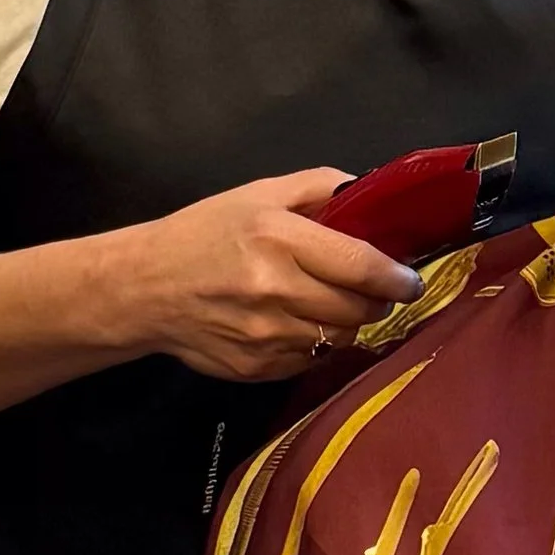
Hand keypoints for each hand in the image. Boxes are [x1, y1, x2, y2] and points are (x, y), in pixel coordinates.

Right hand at [114, 169, 421, 380]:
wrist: (143, 288)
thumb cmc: (203, 233)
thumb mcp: (258, 194)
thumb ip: (318, 187)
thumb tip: (369, 190)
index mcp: (278, 239)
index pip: (359, 265)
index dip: (396, 278)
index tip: (412, 281)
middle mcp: (275, 290)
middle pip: (357, 309)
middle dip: (375, 301)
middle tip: (373, 291)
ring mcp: (266, 336)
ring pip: (339, 339)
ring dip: (347, 324)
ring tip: (335, 305)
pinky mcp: (257, 368)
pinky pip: (312, 361)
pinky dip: (319, 345)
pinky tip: (303, 325)